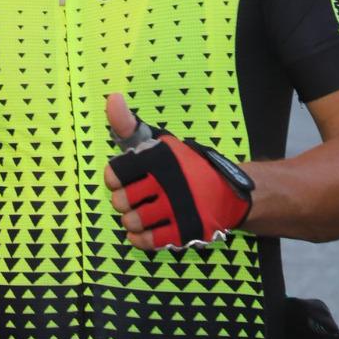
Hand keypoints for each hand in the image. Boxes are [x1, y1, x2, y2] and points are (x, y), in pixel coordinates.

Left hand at [102, 92, 251, 250]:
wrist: (226, 191)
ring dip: (133, 220)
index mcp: (158, 158)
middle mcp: (169, 182)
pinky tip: (143, 231)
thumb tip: (113, 98)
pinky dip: (140, 238)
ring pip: (133, 222)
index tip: (125, 179)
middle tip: (136, 198)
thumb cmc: (182, 166)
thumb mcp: (154, 141)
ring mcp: (178, 209)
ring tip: (142, 213)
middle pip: (120, 201)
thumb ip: (127, 124)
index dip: (115, 179)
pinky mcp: (186, 231)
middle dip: (124, 201)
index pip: (113, 174)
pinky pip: (149, 241)